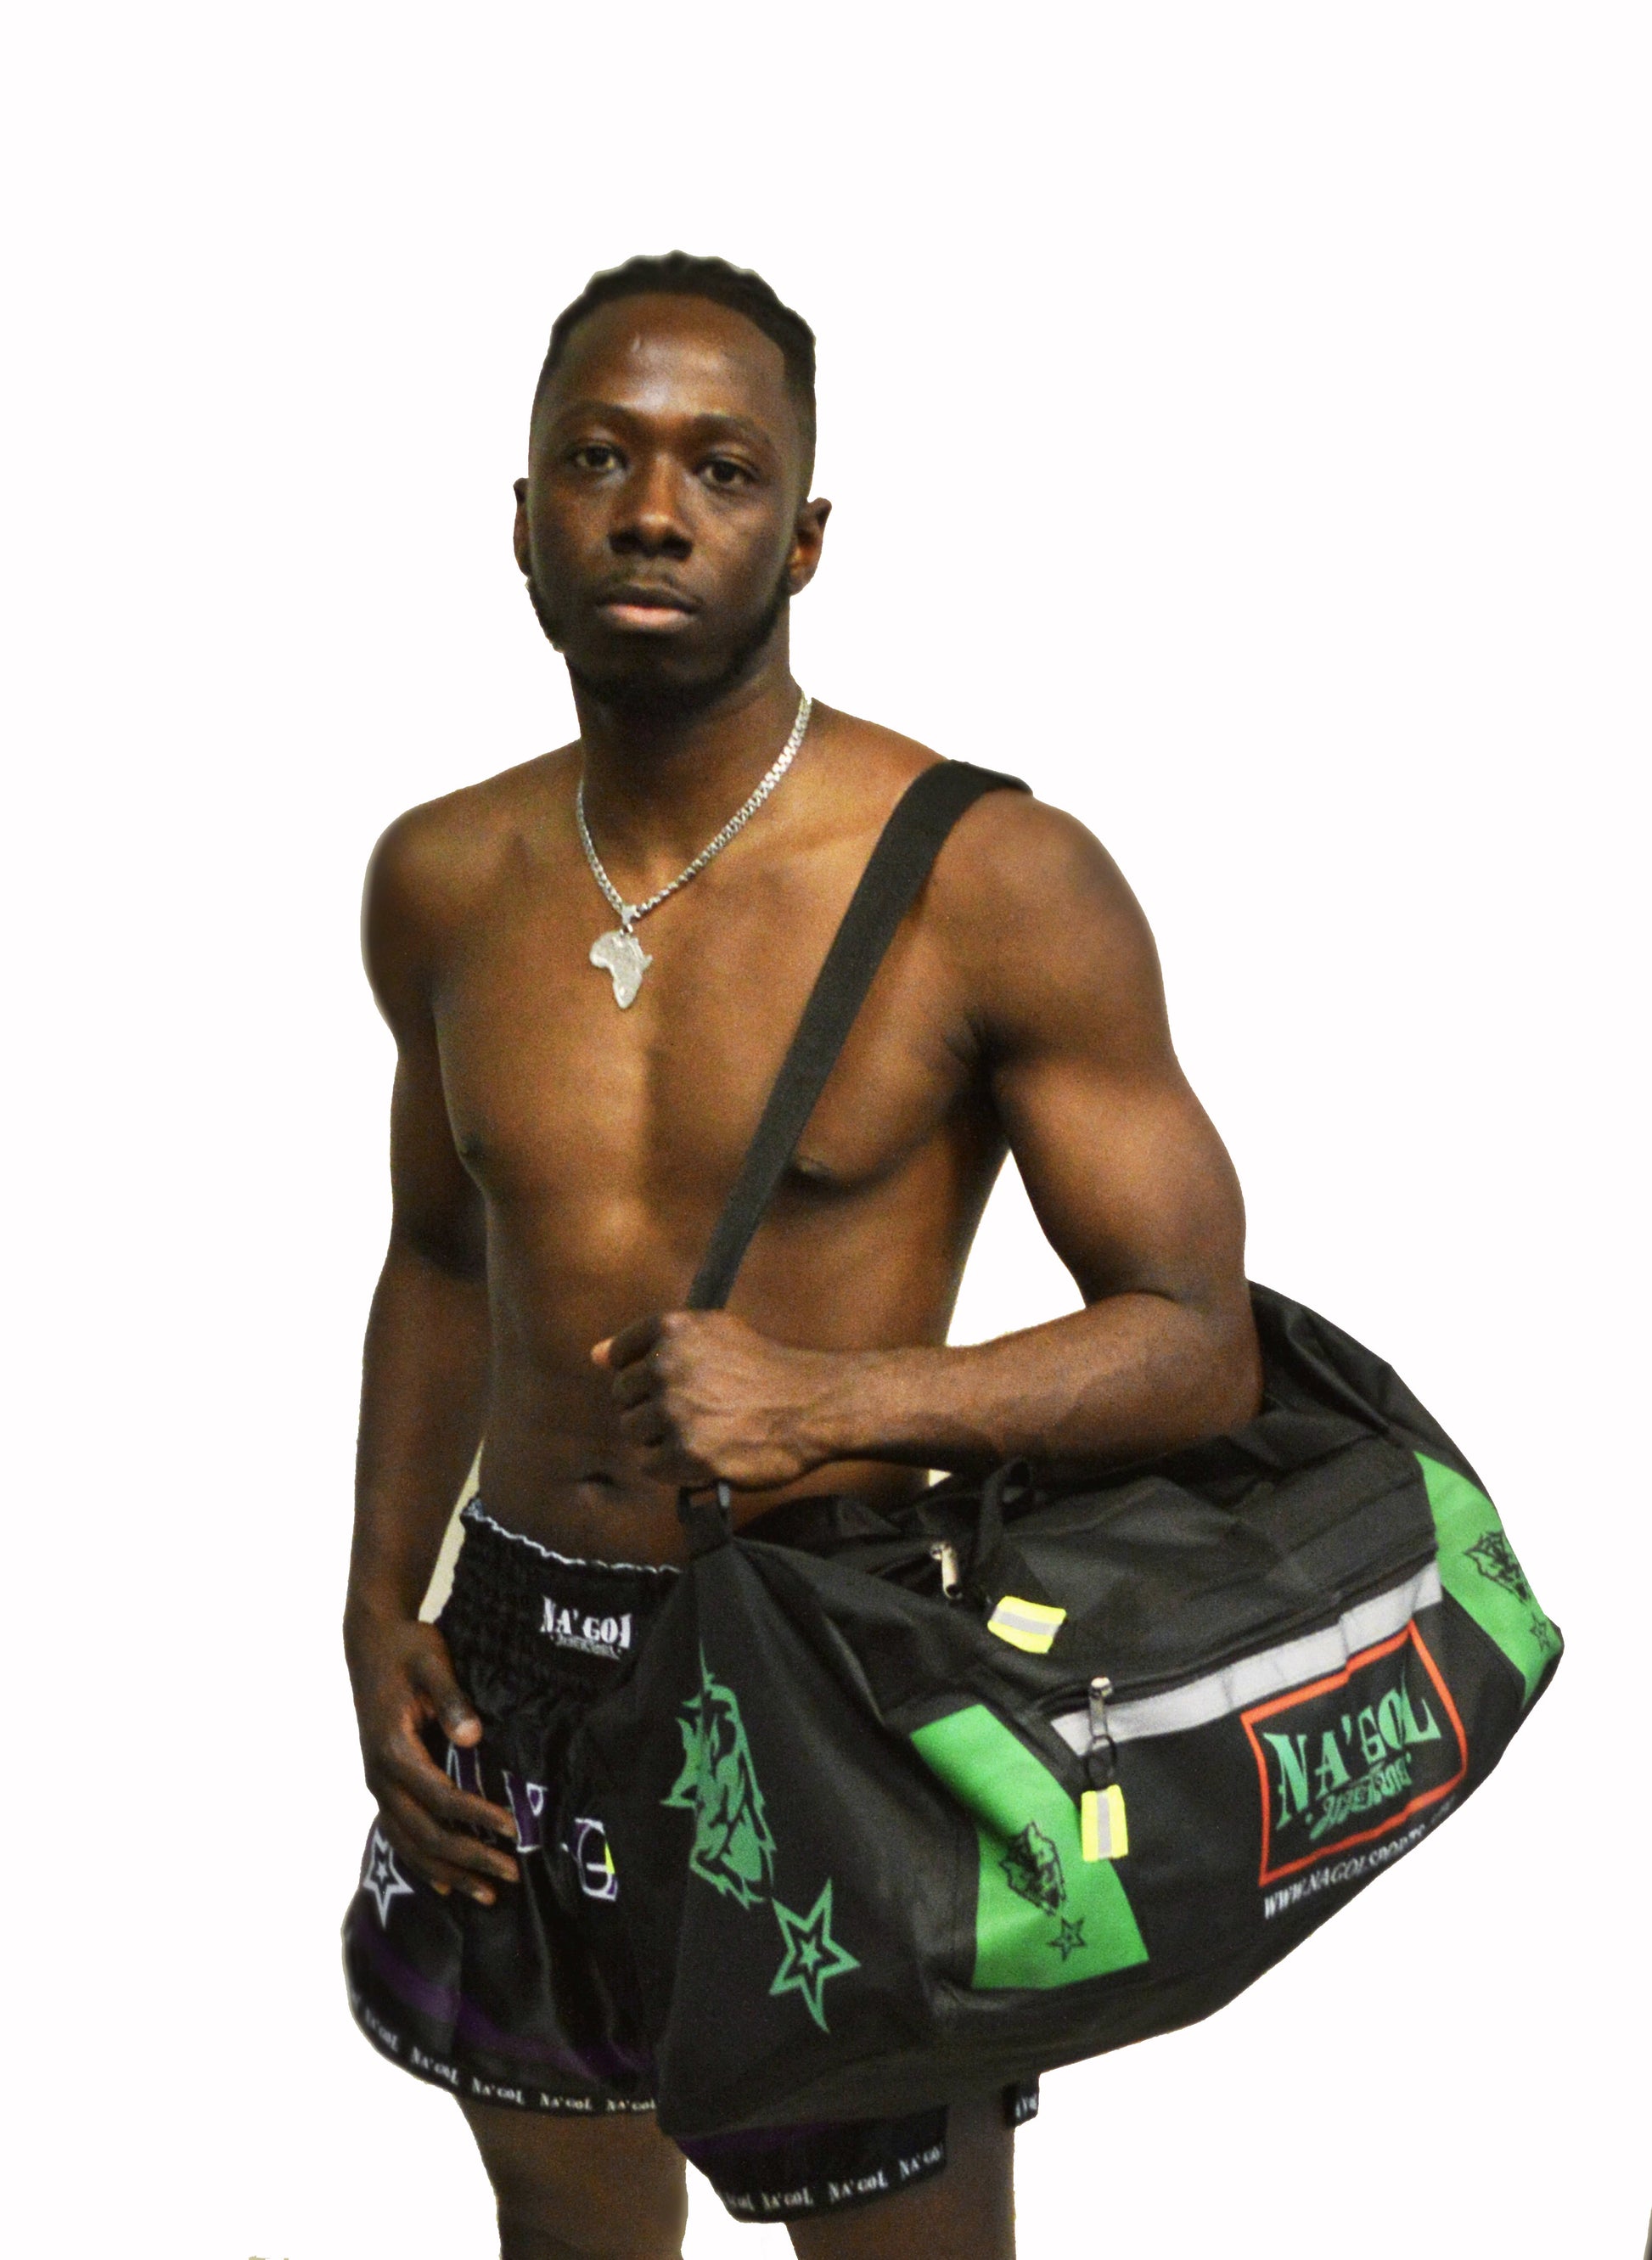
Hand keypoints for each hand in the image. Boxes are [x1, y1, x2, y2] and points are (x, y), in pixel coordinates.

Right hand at [347, 1614, 518, 1903]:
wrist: (371, 1644)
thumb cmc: (407, 1650)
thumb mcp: (432, 1663)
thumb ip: (452, 1701)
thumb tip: (474, 1737)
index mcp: (393, 1750)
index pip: (441, 1798)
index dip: (477, 1817)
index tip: (514, 1829)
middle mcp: (381, 1777)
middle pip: (426, 1833)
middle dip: (470, 1857)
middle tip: (511, 1873)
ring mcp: (378, 1785)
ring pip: (410, 1843)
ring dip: (449, 1871)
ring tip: (488, 1895)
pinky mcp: (383, 1785)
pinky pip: (400, 1833)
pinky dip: (423, 1862)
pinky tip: (447, 1883)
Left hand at [593, 1310, 836, 1489]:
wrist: (811, 1404)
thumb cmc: (763, 1367)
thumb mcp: (714, 1333)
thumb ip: (652, 1343)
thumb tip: (595, 1356)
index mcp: (672, 1329)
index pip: (619, 1356)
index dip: (643, 1374)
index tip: (670, 1382)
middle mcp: (667, 1366)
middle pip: (624, 1397)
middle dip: (651, 1406)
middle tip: (694, 1410)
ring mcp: (675, 1411)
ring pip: (633, 1431)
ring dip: (661, 1437)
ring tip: (700, 1430)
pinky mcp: (686, 1453)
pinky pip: (650, 1465)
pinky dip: (672, 1465)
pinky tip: (702, 1452)